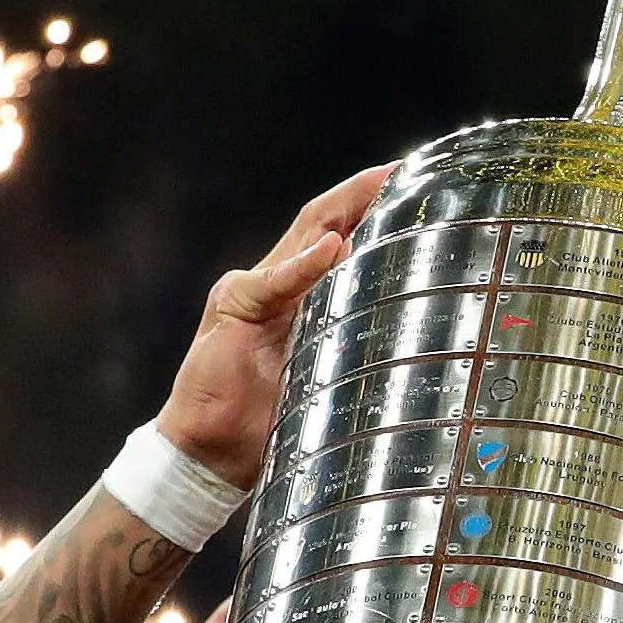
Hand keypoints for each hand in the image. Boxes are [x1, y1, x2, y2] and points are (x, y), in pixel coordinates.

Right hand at [149, 165, 392, 483]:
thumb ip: (351, 343)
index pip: (337, 238)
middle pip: (322, 223)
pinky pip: (272, 281)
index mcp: (297, 296)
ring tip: (382, 186)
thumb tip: (411, 330)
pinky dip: (302, 264)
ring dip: (344, 210)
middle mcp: (274, 282)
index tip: (414, 188)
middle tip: (407, 171)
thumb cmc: (263, 421)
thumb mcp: (323, 376)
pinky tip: (333, 246)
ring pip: (302, 236)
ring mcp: (252, 290)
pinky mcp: (234, 309)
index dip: (372, 211)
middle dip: (364, 194)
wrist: (209, 451)